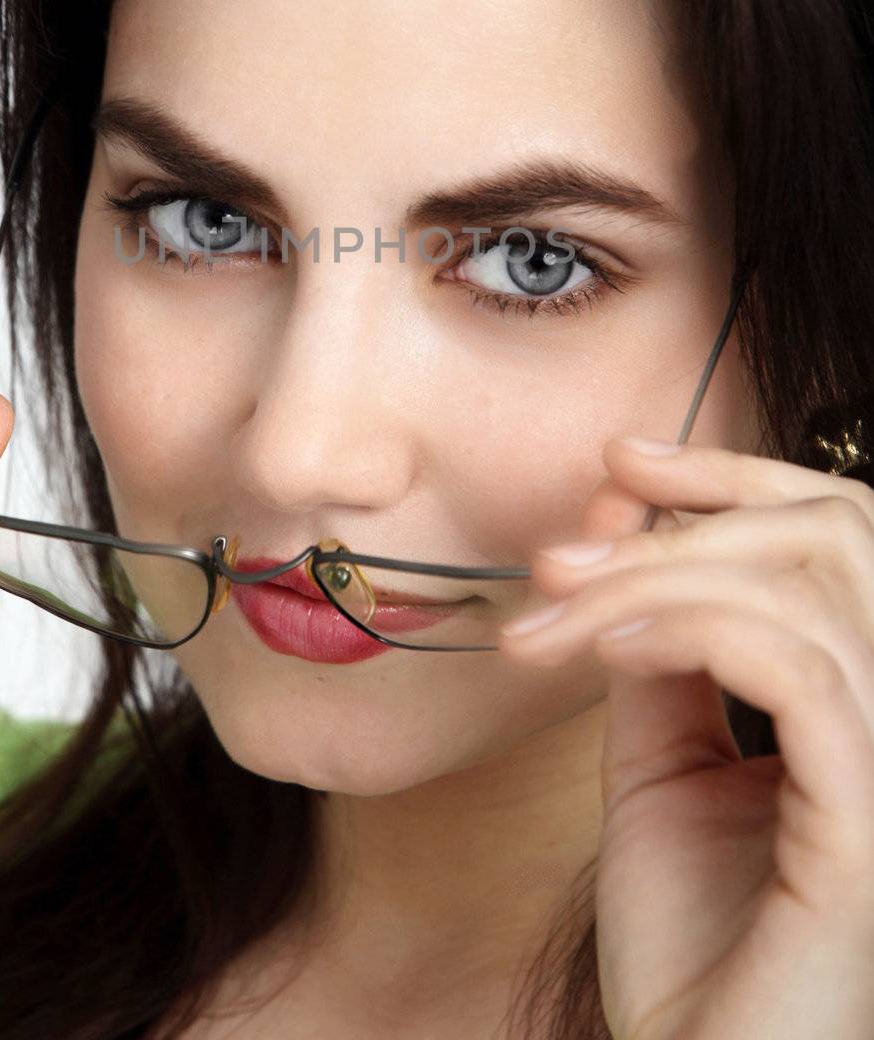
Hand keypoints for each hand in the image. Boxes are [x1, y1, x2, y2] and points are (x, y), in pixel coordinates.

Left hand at [499, 437, 873, 1039]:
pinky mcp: (869, 830)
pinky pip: (801, 674)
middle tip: (559, 553)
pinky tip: (607, 646)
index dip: (737, 476)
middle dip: (683, 519)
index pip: (840, 541)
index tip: (624, 457)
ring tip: (557, 605)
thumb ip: (660, 653)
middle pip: (833, 542)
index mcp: (864, 702)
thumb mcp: (659, 765)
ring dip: (661, 574)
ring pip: (811, 590)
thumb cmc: (687, 945)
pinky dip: (692, 630)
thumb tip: (630, 529)